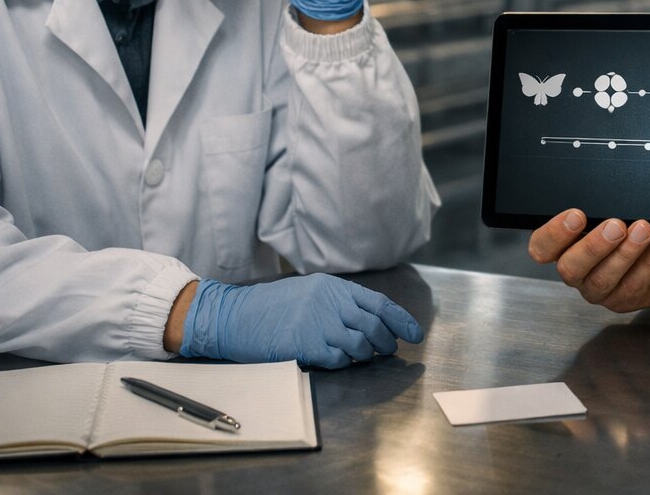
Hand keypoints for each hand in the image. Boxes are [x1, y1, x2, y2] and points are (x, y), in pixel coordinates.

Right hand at [179, 274, 423, 368]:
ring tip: (361, 355)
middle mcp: (330, 303)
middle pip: (375, 325)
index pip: (378, 303)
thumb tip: (369, 318)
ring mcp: (318, 324)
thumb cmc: (270, 306)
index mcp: (333, 287)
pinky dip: (344, 362)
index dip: (400, 319)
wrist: (234, 316)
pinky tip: (338, 359)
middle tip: (389, 349)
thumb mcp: (308, 291)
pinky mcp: (306, 345)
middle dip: (387, 340)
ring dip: (366, 354)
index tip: (415, 333)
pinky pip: (338, 358)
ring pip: (361, 344)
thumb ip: (338, 301)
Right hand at [528, 208, 649, 312]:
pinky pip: (635, 284)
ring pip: (603, 278)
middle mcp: (579, 272)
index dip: (554, 235)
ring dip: (624, 253)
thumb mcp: (617, 213)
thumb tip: (607, 193)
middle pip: (570, 268)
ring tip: (643, 230)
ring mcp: (601, 290)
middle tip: (615, 226)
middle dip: (592, 246)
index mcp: (566, 248)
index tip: (577, 215)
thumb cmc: (636, 227)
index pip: (542, 248)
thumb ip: (604, 209)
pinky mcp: (627, 300)